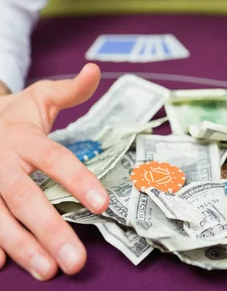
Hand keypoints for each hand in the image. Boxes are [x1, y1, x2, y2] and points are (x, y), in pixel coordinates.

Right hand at [0, 64, 108, 280]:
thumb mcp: (43, 96)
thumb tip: (95, 70)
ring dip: (23, 247)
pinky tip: (3, 265)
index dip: (77, 180)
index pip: (54, 159)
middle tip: (75, 261)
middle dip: (50, 230)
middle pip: (26, 197)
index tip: (102, 203)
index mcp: (24, 137)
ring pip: (0, 218)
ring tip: (49, 270)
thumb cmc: (18, 113)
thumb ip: (71, 90)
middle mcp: (2, 162)